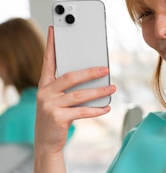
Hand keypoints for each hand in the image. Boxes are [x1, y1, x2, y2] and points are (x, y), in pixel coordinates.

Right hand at [35, 26, 115, 152]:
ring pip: (79, 94)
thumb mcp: (58, 100)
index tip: (55, 29)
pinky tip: (106, 108)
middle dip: (90, 72)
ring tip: (112, 89)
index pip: (48, 61)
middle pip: (70, 77)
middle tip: (106, 69)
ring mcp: (50, 105)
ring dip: (98, 91)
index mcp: (45, 85)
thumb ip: (69, 88)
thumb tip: (94, 77)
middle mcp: (45, 93)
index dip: (52, 45)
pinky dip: (96, 110)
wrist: (45, 143)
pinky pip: (81, 111)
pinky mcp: (57, 118)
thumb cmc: (56, 118)